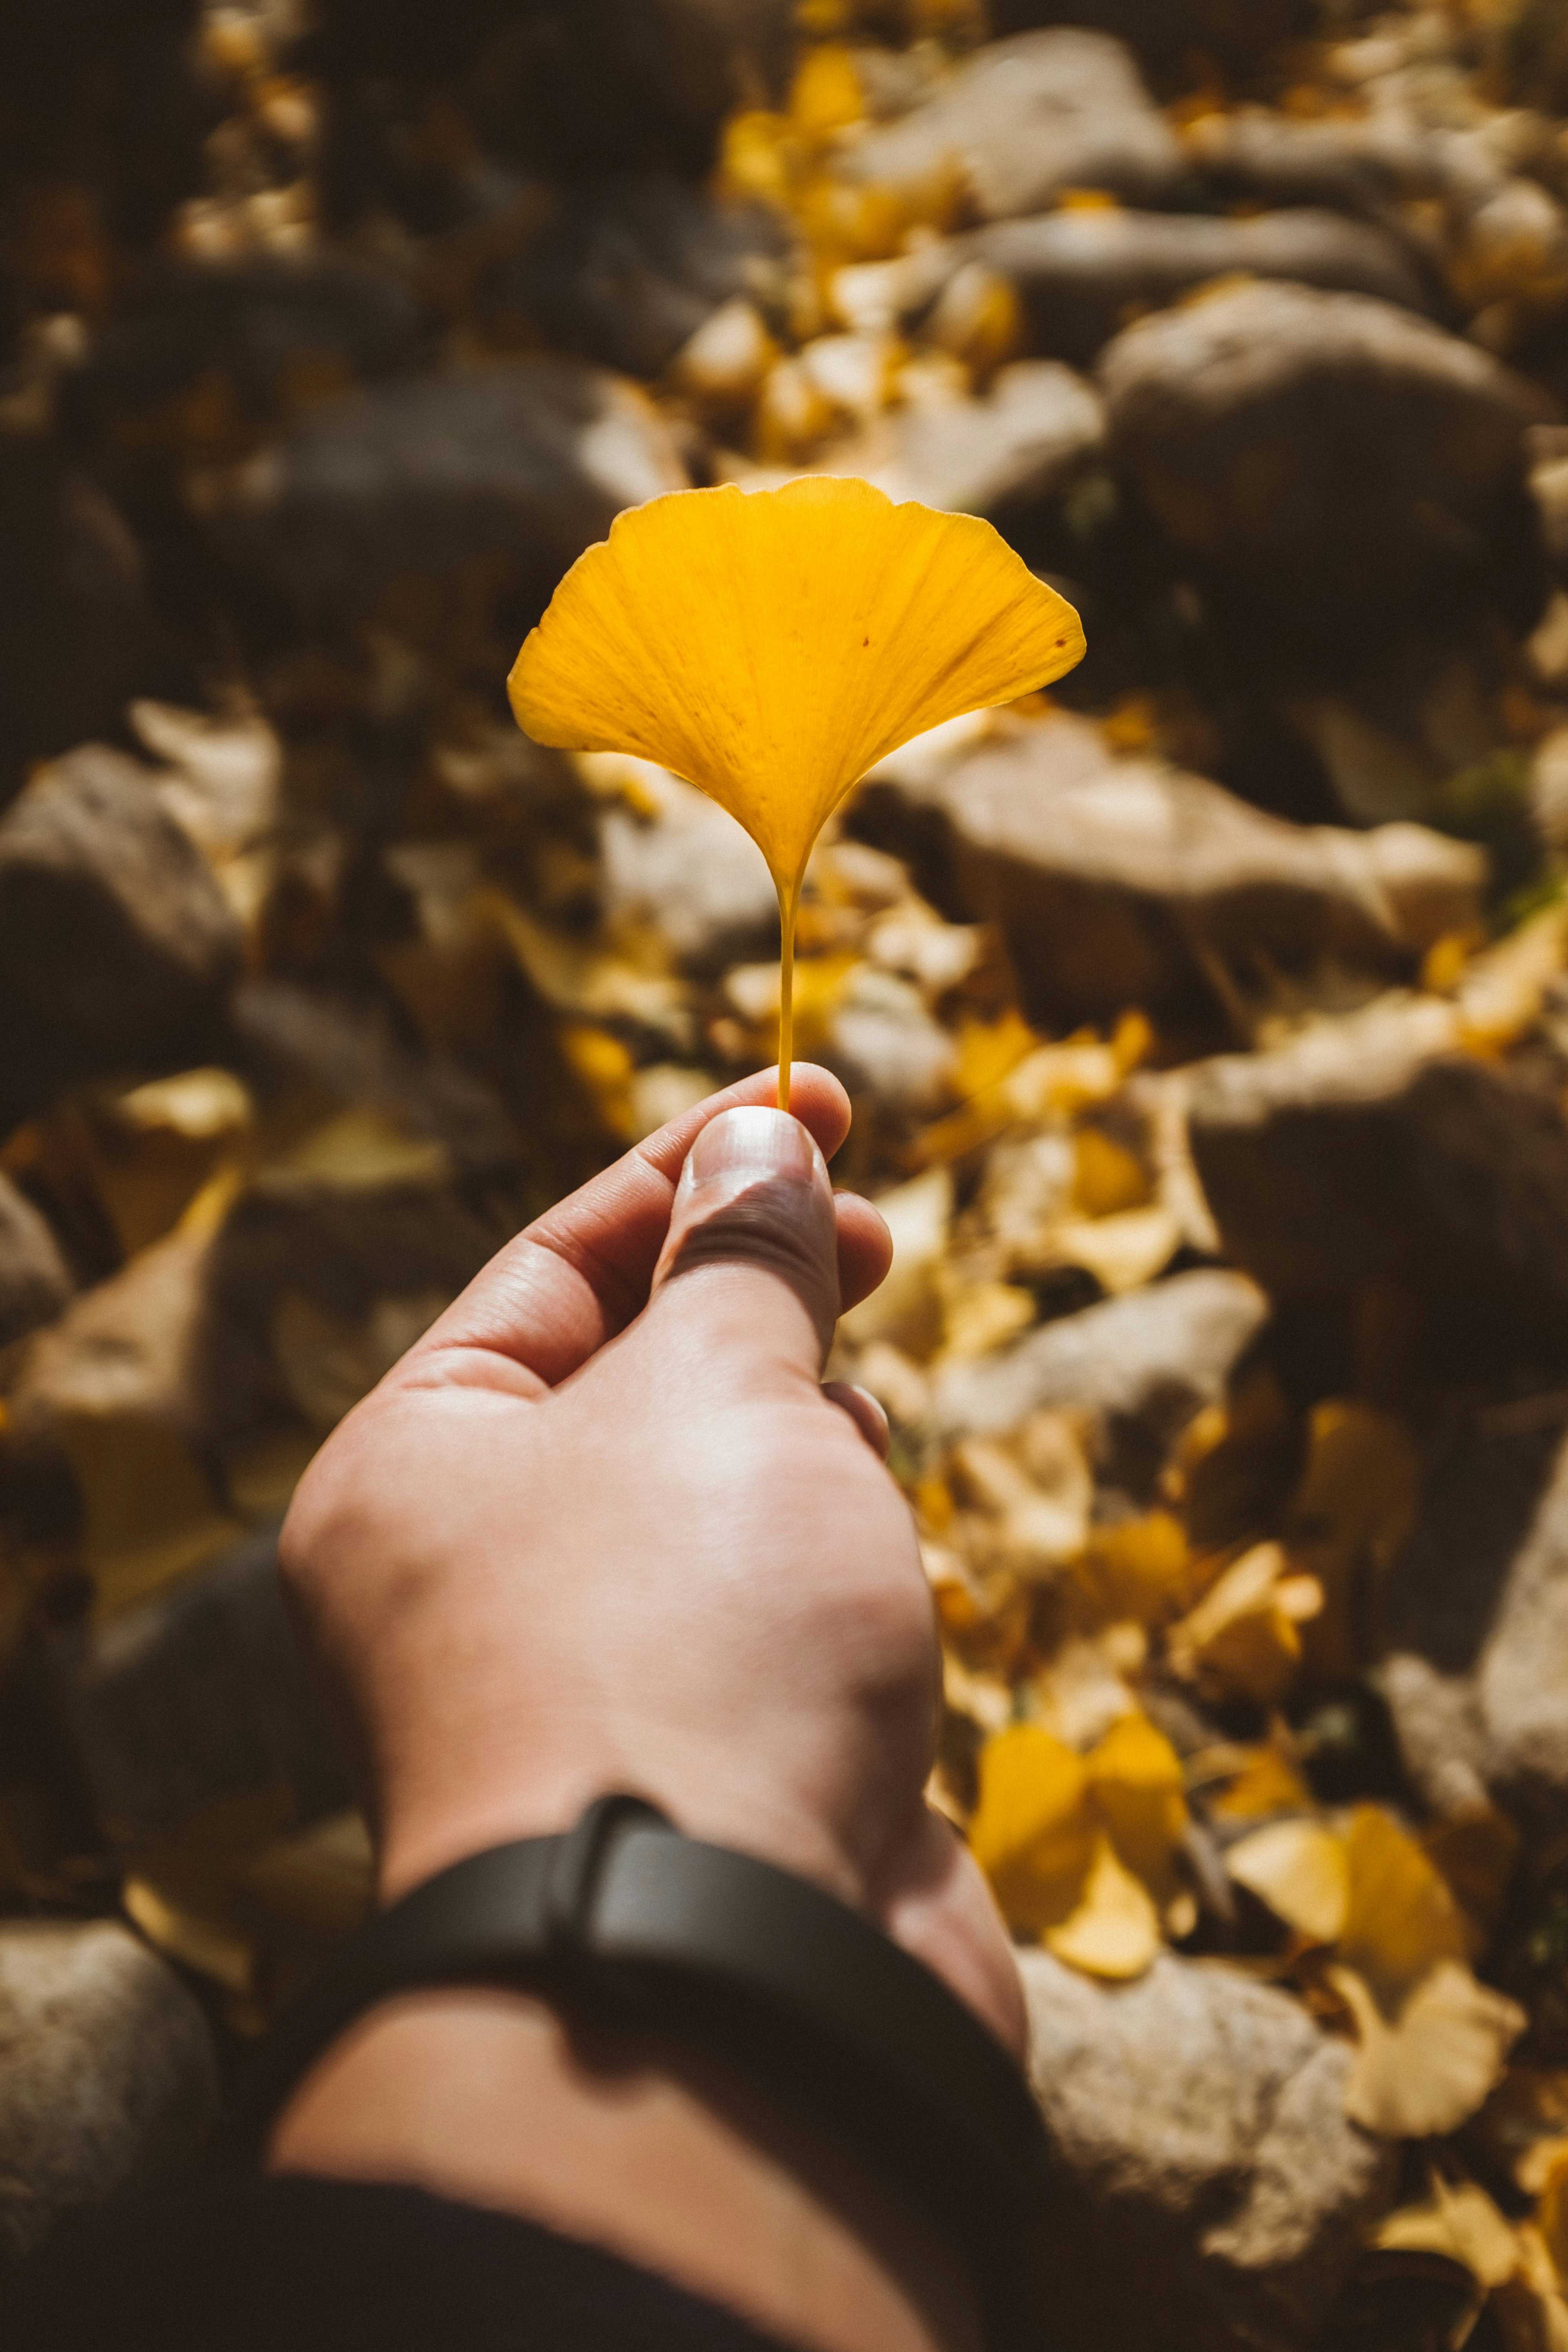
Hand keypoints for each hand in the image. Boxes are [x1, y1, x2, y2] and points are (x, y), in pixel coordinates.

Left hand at [279, 1062, 1022, 2056]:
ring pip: (711, 1484)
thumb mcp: (720, 1389)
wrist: (733, 1972)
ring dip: (793, 1421)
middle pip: (630, 1371)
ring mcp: (594, 1671)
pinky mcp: (707, 1751)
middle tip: (873, 1224)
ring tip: (847, 1423)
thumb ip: (745, 1259)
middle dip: (754, 1288)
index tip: (819, 1098)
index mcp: (417, 1468)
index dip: (694, 1165)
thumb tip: (763, 1146)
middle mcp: (476, 1571)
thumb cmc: (693, 1638)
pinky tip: (871, 1538)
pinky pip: (768, 1594)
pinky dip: (824, 1542)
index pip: (558, 1262)